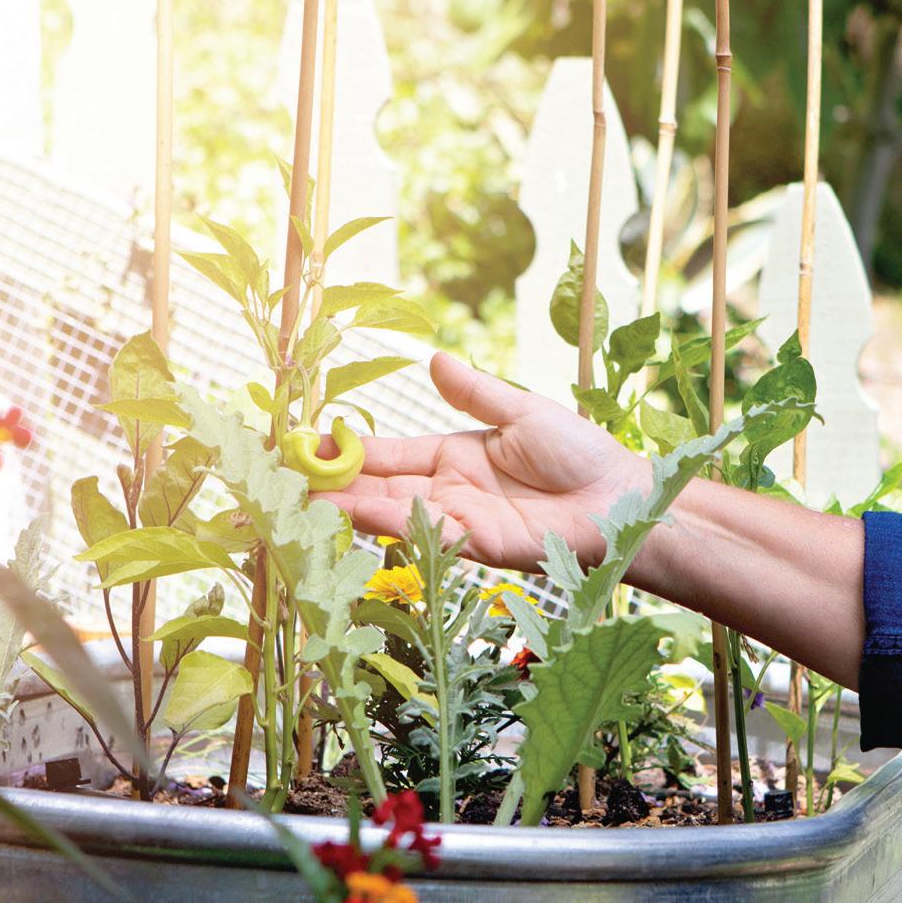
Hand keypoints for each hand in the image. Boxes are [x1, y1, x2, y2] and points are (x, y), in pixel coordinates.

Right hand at [317, 353, 648, 571]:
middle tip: (281, 482)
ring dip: (349, 509)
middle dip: (330, 487)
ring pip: (393, 515)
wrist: (621, 496)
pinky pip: (429, 533)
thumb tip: (435, 358)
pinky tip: (360, 512)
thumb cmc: (580, 454)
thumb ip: (476, 392)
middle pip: (378, 489)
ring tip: (303, 500)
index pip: (387, 454)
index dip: (347, 450)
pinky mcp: (480, 544)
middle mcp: (447, 493)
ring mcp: (460, 521)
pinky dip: (394, 524)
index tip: (304, 443)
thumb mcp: (522, 411)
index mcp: (452, 458)